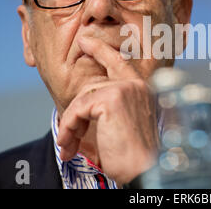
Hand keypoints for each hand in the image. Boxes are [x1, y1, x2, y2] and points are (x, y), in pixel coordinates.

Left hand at [56, 37, 159, 185]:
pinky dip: (68, 128)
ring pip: (82, 99)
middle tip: (65, 136)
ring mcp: (124, 89)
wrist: (145, 169)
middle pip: (92, 86)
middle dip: (74, 112)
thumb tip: (86, 101)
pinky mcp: (111, 99)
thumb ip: (113, 106)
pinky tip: (68, 146)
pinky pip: (76, 109)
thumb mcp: (126, 124)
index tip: (84, 41)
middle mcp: (136, 85)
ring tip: (70, 147)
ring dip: (71, 126)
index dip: (100, 50)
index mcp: (142, 89)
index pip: (119, 62)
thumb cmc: (136, 153)